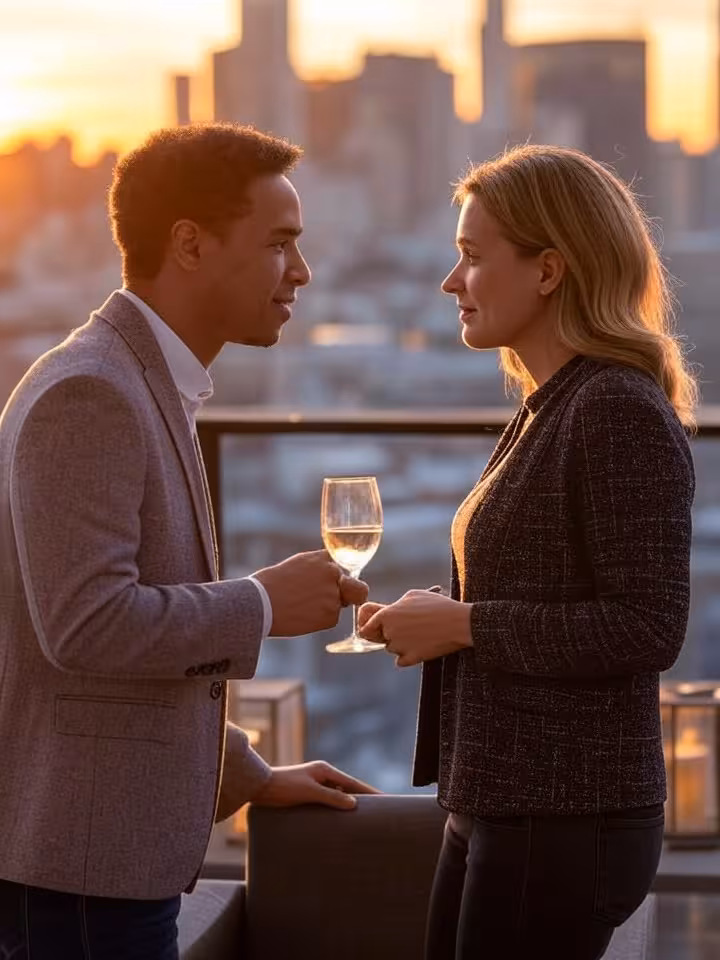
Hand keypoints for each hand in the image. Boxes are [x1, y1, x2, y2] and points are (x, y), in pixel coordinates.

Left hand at [251, 761, 381, 810]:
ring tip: (362, 818)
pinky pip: (326, 801)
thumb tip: (354, 804)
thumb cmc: (283, 787)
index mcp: (325, 770)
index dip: (368, 793)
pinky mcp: (305, 793)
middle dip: (361, 799)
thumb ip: (332, 797)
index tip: (385, 799)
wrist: (258, 786)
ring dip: (347, 805)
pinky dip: (335, 809)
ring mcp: (313, 784)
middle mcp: (321, 775)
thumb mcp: (310, 792)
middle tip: (378, 811)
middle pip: (347, 789)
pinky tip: (339, 819)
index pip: (353, 784)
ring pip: (336, 796)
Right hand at [253, 550, 366, 635]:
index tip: (330, 584)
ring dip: (326, 608)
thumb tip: (325, 580)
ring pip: (340, 604)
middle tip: (331, 602)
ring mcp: (334, 594)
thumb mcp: (296, 565)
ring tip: (301, 609)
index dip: (337, 577)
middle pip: (353, 586)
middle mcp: (333, 573)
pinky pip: (332, 618)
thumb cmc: (270, 584)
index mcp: (323, 558)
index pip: (340, 567)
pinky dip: (319, 621)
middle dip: (350, 593)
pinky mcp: (331, 614)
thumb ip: (316, 569)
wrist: (259, 602)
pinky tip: (301, 616)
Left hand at [358, 589, 472, 666]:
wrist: (458, 622)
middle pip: (382, 638)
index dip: (371, 627)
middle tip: (409, 627)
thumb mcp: (413, 595)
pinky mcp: (411, 659)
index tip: (377, 628)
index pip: (366, 627)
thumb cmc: (437, 605)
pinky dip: (409, 655)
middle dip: (391, 634)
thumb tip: (389, 611)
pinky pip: (401, 660)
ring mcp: (399, 647)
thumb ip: (395, 605)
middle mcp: (389, 632)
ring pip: (392, 649)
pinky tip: (421, 645)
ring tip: (420, 634)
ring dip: (401, 644)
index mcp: (387, 615)